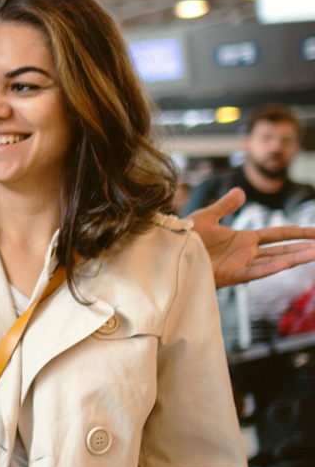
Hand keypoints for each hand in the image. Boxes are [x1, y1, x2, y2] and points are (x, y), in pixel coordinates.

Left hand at [186, 188, 314, 287]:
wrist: (166, 252)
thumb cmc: (183, 238)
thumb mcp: (206, 217)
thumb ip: (225, 205)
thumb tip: (241, 191)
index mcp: (244, 239)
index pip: (278, 234)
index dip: (298, 232)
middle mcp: (246, 253)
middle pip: (282, 250)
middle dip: (303, 248)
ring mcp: (239, 265)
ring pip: (273, 262)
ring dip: (294, 259)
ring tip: (314, 254)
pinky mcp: (228, 275)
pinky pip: (252, 273)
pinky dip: (268, 269)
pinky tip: (285, 264)